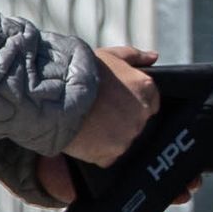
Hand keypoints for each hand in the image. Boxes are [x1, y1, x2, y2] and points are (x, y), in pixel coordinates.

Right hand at [37, 46, 159, 204]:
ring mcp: (127, 136)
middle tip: (101, 112)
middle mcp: (141, 114)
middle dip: (121, 118)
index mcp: (146, 89)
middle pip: (136, 121)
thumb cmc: (84, 72)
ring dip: (109, 134)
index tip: (118, 102)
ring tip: (91, 123)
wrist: (59, 96)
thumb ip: (136, 56)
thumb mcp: (111, 56)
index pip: (151, 102)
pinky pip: (107, 155)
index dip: (133, 102)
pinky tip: (86, 137)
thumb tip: (153, 57)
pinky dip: (98, 149)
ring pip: (122, 138)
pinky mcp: (111, 154)